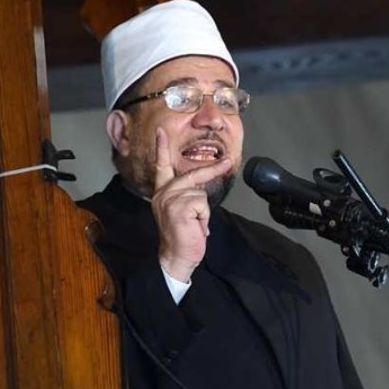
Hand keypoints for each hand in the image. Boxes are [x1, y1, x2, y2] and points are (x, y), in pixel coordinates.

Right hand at [151, 127, 231, 282]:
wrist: (176, 257)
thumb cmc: (181, 236)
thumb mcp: (180, 211)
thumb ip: (185, 196)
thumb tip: (200, 188)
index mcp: (162, 192)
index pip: (161, 166)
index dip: (161, 148)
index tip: (161, 131)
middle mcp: (163, 193)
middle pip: (192, 175)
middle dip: (213, 170)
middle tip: (228, 162)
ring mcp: (170, 199)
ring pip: (200, 194)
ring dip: (203, 212)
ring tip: (195, 225)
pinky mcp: (179, 207)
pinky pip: (202, 204)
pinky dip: (204, 218)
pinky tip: (196, 228)